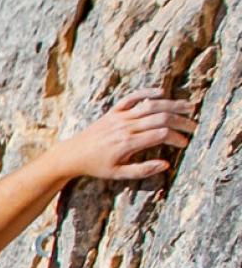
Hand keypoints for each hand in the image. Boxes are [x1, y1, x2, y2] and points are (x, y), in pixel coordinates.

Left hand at [61, 88, 196, 181]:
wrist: (73, 154)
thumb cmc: (97, 167)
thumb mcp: (119, 175)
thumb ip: (143, 170)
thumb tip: (166, 164)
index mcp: (128, 143)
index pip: (160, 135)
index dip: (176, 138)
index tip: (185, 143)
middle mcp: (125, 126)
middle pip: (160, 118)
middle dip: (180, 121)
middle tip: (193, 126)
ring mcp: (119, 116)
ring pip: (150, 105)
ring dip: (171, 104)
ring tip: (187, 107)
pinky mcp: (114, 111)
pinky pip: (132, 97)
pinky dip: (147, 93)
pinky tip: (161, 93)